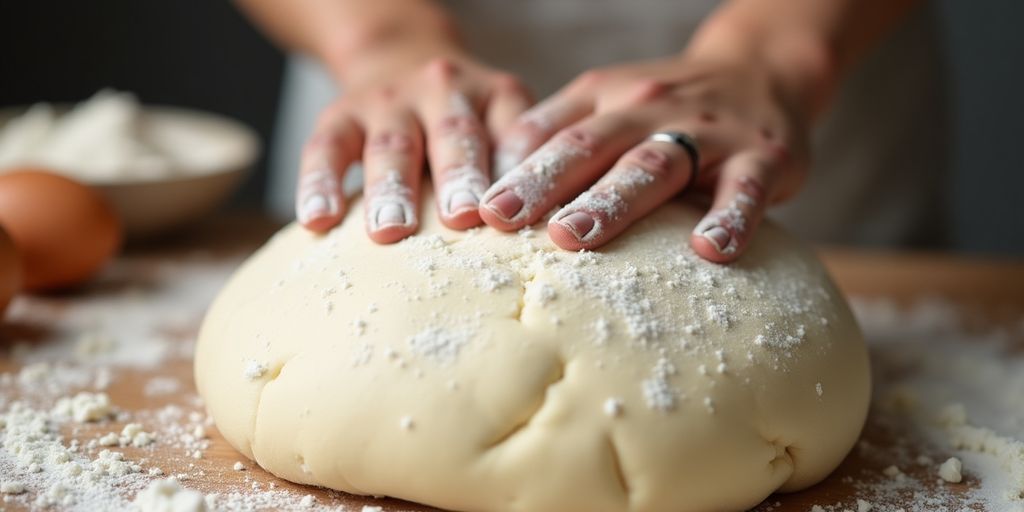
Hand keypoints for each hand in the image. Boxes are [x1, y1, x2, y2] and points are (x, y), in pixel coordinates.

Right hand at [296, 51, 531, 242]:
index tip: (517, 209)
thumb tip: (543, 228)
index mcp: (495, 96)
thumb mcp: (504, 125)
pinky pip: (326, 148)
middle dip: (457, 175)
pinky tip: (317, 221)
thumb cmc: (467, 123)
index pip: (513, 131)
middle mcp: (443, 89)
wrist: (401, 59)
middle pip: (453, 133)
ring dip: (391, 187)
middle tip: (460, 216)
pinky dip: (319, 183)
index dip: (516, 168)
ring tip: (389, 230)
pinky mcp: (340, 114)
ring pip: (390, 142)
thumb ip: (521, 169)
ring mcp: (389, 100)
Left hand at [482, 51, 810, 262]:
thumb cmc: (668, 105)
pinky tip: (709, 250)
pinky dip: (728, 217)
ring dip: (612, 202)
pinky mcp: (763, 158)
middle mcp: (649, 108)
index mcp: (606, 97)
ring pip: (654, 165)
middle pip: (591, 145)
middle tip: (501, 221)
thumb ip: (557, 131)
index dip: (509, 169)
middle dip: (543, 183)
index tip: (472, 211)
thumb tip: (491, 182)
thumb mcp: (609, 101)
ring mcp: (707, 132)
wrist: (764, 70)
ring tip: (573, 239)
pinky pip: (745, 189)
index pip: (550, 132)